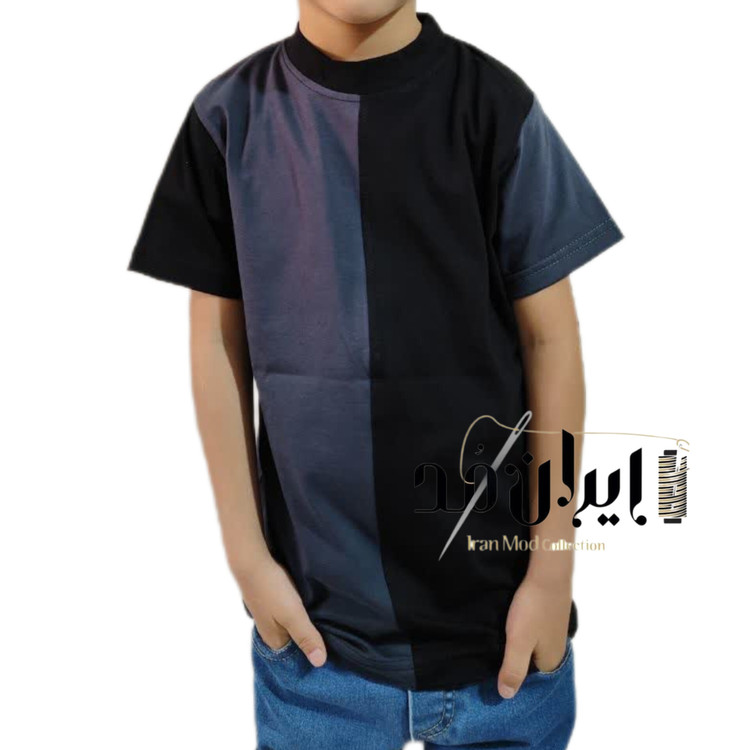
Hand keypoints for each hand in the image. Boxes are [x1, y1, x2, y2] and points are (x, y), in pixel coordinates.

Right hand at [238, 555, 326, 666]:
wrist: (252, 561)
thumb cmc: (272, 590)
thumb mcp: (293, 615)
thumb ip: (306, 637)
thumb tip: (319, 663)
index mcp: (274, 641)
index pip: (298, 656)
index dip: (315, 653)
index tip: (335, 651)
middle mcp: (271, 632)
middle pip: (297, 640)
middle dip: (313, 637)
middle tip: (338, 634)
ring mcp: (271, 616)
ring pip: (295, 625)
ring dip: (308, 623)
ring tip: (330, 620)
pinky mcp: (273, 601)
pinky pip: (291, 612)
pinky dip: (302, 611)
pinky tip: (313, 606)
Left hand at [497, 575, 571, 697]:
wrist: (548, 572)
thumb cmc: (532, 609)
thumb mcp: (519, 642)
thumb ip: (513, 669)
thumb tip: (506, 696)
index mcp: (550, 661)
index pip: (529, 680)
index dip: (512, 677)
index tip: (492, 673)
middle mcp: (557, 649)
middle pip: (532, 663)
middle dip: (514, 661)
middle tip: (491, 656)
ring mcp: (555, 631)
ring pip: (533, 646)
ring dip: (518, 644)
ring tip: (498, 641)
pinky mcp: (551, 615)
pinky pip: (535, 631)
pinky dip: (524, 632)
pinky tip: (512, 625)